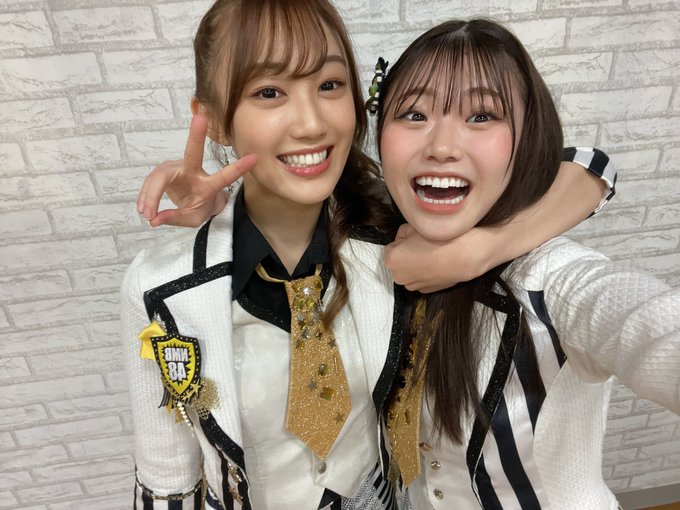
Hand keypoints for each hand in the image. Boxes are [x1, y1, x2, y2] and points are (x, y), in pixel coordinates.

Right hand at [137, 114, 257, 226]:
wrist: (190, 202)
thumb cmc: (197, 208)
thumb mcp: (191, 219)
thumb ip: (175, 219)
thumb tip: (154, 219)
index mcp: (208, 185)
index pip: (224, 177)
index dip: (238, 168)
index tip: (254, 158)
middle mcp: (193, 171)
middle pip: (193, 153)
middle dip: (196, 135)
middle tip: (200, 118)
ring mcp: (177, 168)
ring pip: (160, 177)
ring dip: (151, 195)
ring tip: (146, 213)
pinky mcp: (163, 170)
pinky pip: (151, 182)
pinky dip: (146, 196)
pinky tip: (143, 208)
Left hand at [384, 224, 494, 292]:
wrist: (463, 255)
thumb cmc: (438, 239)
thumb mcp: (415, 226)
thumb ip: (402, 232)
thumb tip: (403, 238)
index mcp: (391, 259)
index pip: (391, 247)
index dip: (403, 241)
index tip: (416, 238)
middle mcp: (398, 276)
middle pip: (399, 261)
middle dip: (407, 255)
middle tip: (424, 246)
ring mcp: (413, 286)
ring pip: (409, 272)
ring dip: (415, 265)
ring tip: (432, 255)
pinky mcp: (425, 291)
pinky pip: (420, 279)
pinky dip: (425, 273)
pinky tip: (436, 265)